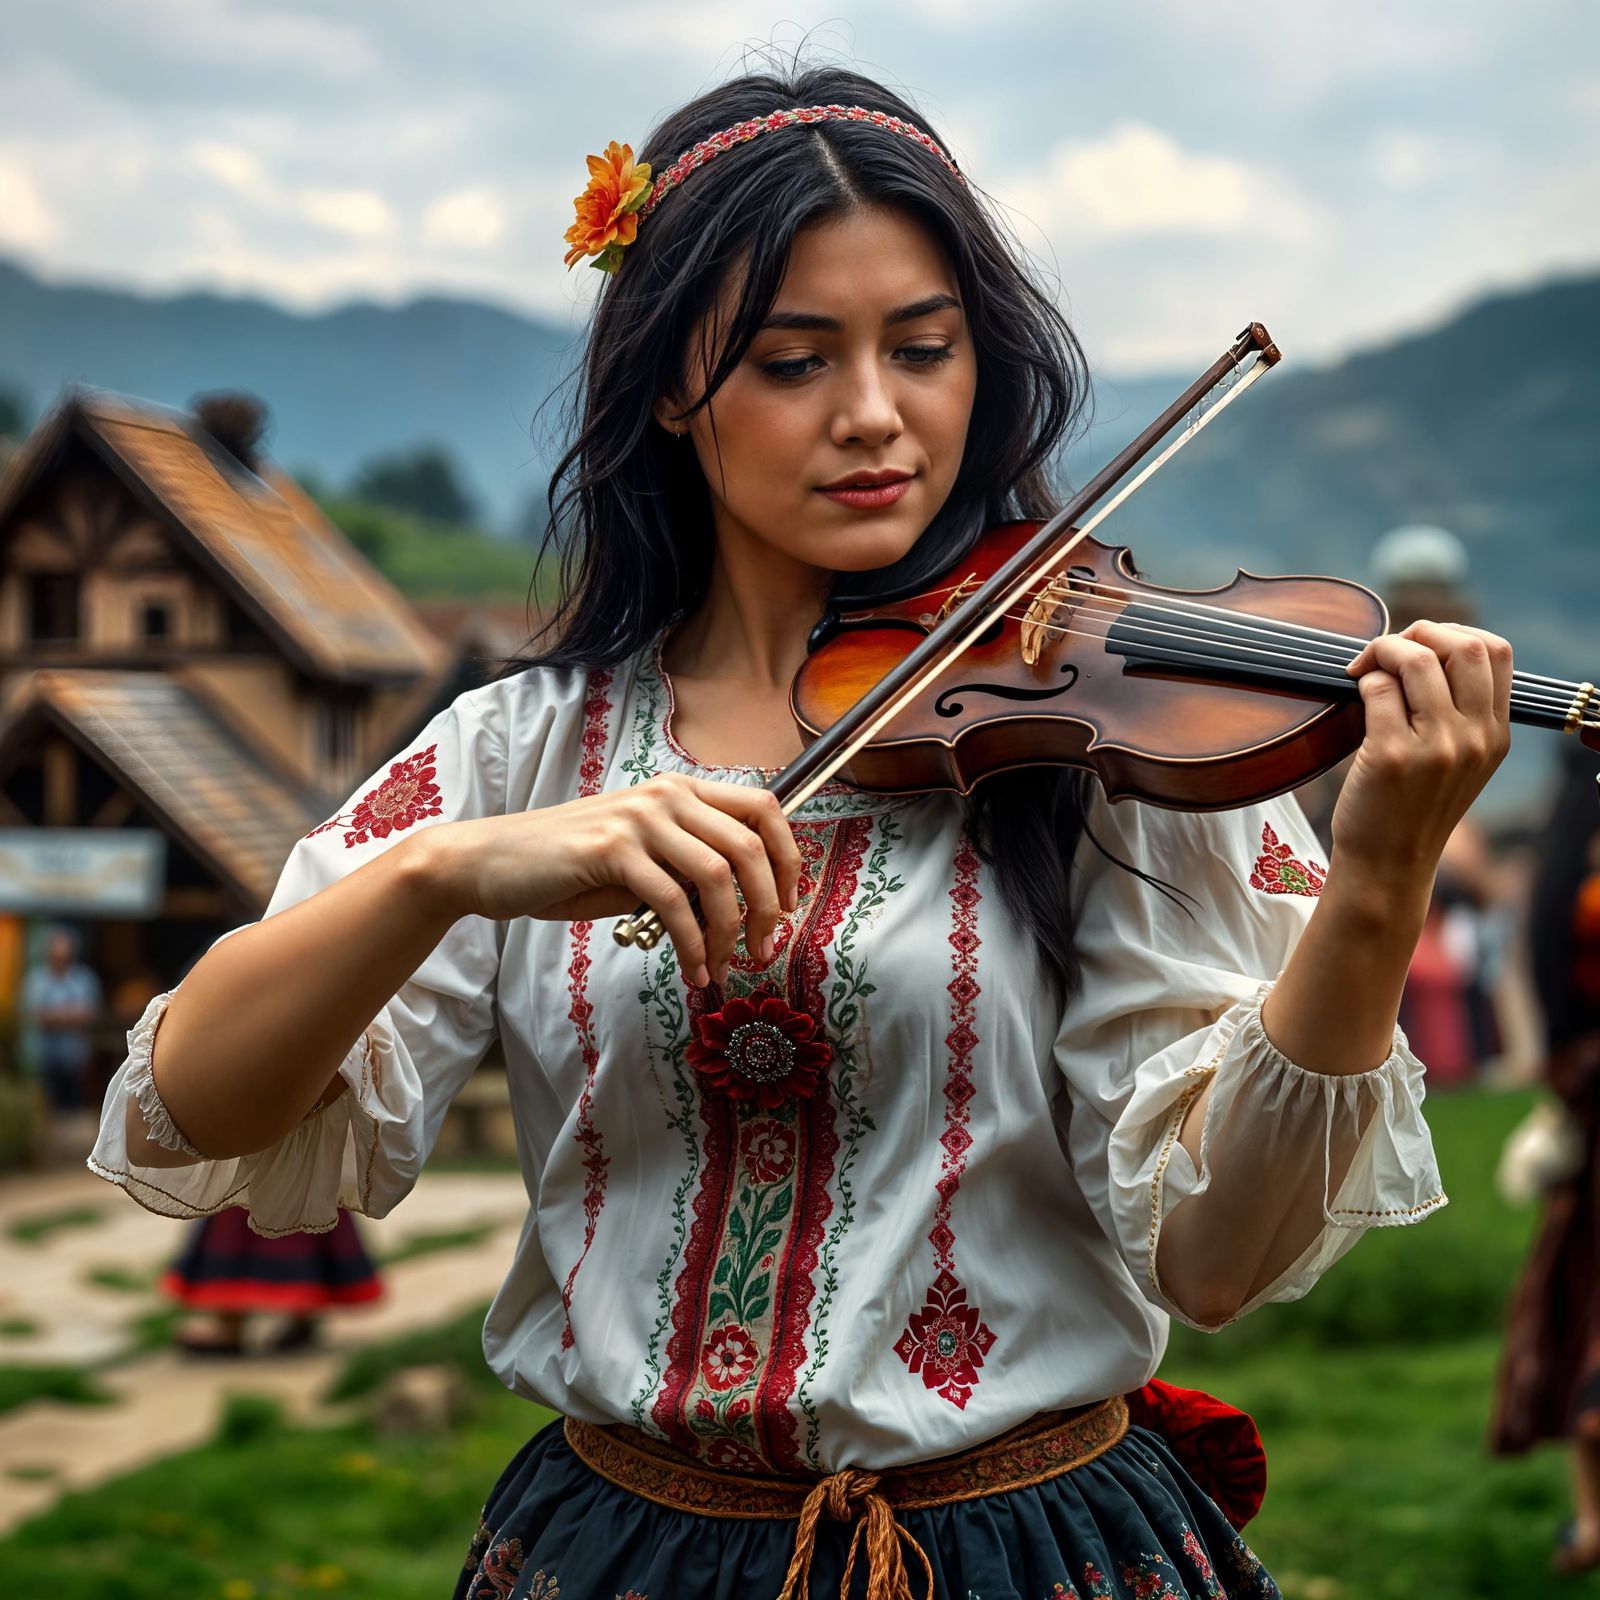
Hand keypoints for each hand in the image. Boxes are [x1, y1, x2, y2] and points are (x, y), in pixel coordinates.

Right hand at [423, 773, 802, 987]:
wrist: (493, 864)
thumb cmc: (568, 868)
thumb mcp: (640, 859)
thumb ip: (686, 870)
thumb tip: (742, 910)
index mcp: (680, 791)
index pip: (764, 808)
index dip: (788, 858)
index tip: (787, 908)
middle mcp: (666, 795)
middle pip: (749, 845)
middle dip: (768, 907)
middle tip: (764, 951)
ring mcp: (639, 819)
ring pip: (717, 875)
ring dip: (730, 932)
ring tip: (723, 969)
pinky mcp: (612, 850)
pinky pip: (673, 902)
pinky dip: (691, 944)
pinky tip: (690, 970)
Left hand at [1334, 620, 1511, 881]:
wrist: (1387, 865)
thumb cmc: (1409, 808)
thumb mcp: (1456, 761)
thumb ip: (1456, 712)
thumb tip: (1420, 646)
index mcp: (1496, 735)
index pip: (1496, 652)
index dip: (1454, 632)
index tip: (1421, 645)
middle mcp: (1474, 738)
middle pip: (1464, 645)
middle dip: (1419, 631)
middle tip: (1386, 650)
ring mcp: (1437, 747)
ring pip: (1417, 660)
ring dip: (1382, 650)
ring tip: (1364, 669)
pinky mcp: (1392, 756)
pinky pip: (1378, 689)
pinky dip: (1363, 680)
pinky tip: (1354, 693)